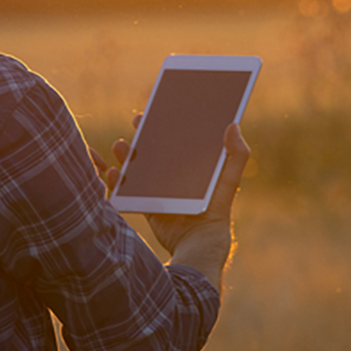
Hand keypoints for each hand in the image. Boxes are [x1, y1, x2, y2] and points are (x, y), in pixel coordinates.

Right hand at [99, 114, 250, 290]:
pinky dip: (116, 181)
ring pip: (137, 167)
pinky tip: (114, 172)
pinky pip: (126, 190)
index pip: (178, 138)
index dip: (167, 122)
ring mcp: (158, 189)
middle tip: (138, 121)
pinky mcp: (146, 204)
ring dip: (126, 154)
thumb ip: (237, 154)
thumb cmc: (216, 209)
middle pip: (154, 148)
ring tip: (120, 146)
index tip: (158, 109)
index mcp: (192, 166)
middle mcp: (174, 175)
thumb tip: (233, 125)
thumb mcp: (229, 179)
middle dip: (144, 134)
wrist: (199, 241)